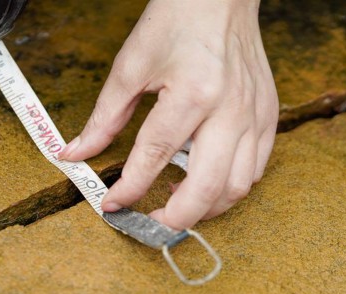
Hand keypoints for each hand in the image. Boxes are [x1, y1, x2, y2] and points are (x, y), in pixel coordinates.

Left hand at [59, 0, 278, 229]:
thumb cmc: (177, 21)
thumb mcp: (131, 66)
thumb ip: (105, 117)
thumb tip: (77, 153)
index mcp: (193, 93)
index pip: (157, 156)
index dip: (131, 188)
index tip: (112, 204)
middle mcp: (230, 110)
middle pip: (206, 187)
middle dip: (174, 217)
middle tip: (151, 219)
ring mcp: (255, 115)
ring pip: (237, 187)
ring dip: (206, 207)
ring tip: (178, 200)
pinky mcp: (268, 116)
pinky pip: (256, 169)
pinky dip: (231, 187)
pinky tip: (208, 181)